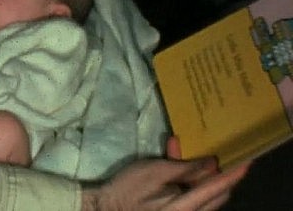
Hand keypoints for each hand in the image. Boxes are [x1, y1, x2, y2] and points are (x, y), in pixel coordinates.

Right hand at [81, 138, 249, 210]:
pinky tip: (178, 165)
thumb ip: (184, 167)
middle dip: (218, 173)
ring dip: (203, 176)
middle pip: (217, 195)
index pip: (218, 188)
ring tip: (185, 155)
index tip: (248, 160)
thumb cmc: (128, 189)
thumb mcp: (154, 171)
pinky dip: (192, 182)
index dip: (233, 173)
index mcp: (186, 207)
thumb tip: (211, 163)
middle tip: (213, 151)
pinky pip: (195, 199)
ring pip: (207, 197)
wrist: (106, 208)